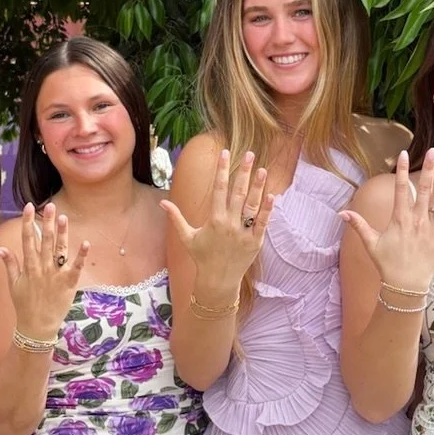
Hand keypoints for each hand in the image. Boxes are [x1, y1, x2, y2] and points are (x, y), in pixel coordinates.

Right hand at [0, 203, 89, 341]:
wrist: (37, 327)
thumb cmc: (24, 305)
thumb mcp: (13, 284)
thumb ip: (9, 264)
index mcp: (29, 266)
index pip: (28, 239)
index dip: (28, 222)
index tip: (28, 207)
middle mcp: (42, 268)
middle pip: (45, 241)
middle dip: (47, 222)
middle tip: (50, 206)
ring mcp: (56, 275)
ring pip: (60, 250)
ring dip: (62, 233)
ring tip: (64, 217)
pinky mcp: (69, 283)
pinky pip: (76, 267)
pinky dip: (81, 255)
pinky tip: (85, 242)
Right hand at [161, 149, 273, 300]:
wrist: (217, 281)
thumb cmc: (201, 257)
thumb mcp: (187, 237)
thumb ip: (176, 218)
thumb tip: (162, 202)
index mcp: (214, 220)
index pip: (218, 189)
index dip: (222, 170)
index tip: (224, 153)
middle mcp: (229, 224)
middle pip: (238, 193)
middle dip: (243, 172)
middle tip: (249, 154)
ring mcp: (243, 233)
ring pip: (252, 206)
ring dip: (258, 187)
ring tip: (262, 169)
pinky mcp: (255, 242)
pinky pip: (262, 223)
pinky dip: (267, 209)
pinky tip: (271, 194)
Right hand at [340, 150, 433, 296]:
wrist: (406, 286)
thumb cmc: (387, 264)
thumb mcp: (371, 244)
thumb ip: (358, 225)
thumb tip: (342, 213)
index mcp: (399, 219)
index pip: (401, 189)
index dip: (401, 170)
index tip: (403, 154)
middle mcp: (417, 220)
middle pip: (423, 189)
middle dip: (429, 169)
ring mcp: (432, 229)